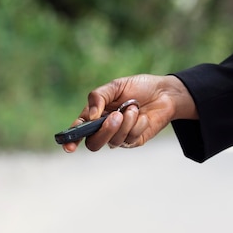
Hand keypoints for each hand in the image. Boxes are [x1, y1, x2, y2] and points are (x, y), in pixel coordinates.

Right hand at [62, 74, 197, 152]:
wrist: (164, 92)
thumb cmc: (137, 87)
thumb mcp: (115, 86)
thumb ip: (98, 97)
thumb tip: (91, 116)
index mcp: (94, 116)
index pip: (78, 131)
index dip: (70, 141)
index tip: (69, 147)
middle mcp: (104, 129)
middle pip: (93, 144)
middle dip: (105, 131)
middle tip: (116, 116)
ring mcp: (119, 137)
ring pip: (113, 141)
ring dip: (126, 123)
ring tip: (134, 108)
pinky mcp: (133, 141)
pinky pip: (130, 139)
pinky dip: (137, 124)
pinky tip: (143, 116)